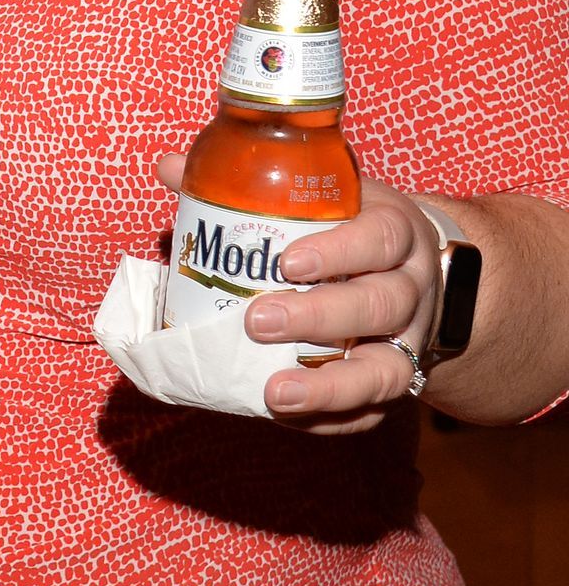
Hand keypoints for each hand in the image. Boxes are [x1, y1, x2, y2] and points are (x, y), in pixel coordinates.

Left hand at [154, 153, 441, 436]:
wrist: (414, 270)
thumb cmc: (350, 227)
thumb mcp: (321, 198)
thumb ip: (250, 186)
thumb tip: (171, 167)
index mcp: (393, 232)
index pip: (379, 239)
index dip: (338, 252)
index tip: (286, 262)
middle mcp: (410, 288)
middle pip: (379, 306)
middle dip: (318, 317)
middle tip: (258, 321)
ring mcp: (410, 341)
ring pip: (386, 370)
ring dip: (331, 387)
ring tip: (276, 393)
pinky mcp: (399, 383)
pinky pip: (373, 411)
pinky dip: (330, 418)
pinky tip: (285, 414)